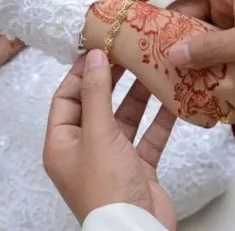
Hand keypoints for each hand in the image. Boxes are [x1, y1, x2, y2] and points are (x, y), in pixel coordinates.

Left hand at [44, 50, 175, 229]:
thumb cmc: (106, 187)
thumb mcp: (97, 134)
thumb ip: (96, 93)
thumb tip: (92, 56)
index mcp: (62, 143)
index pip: (67, 97)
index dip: (81, 72)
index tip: (99, 47)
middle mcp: (85, 149)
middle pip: (97, 105)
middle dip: (112, 80)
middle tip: (128, 53)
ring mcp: (113, 159)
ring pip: (125, 119)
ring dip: (138, 96)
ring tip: (152, 68)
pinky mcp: (138, 167)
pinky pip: (148, 137)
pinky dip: (159, 120)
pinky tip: (172, 99)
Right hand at [82, 0, 234, 127]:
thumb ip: (211, 49)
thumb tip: (171, 56)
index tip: (132, 1)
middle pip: (186, 7)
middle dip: (165, 27)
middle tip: (140, 49)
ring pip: (199, 33)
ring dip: (184, 50)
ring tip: (160, 70)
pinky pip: (214, 50)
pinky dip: (203, 62)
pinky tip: (189, 81)